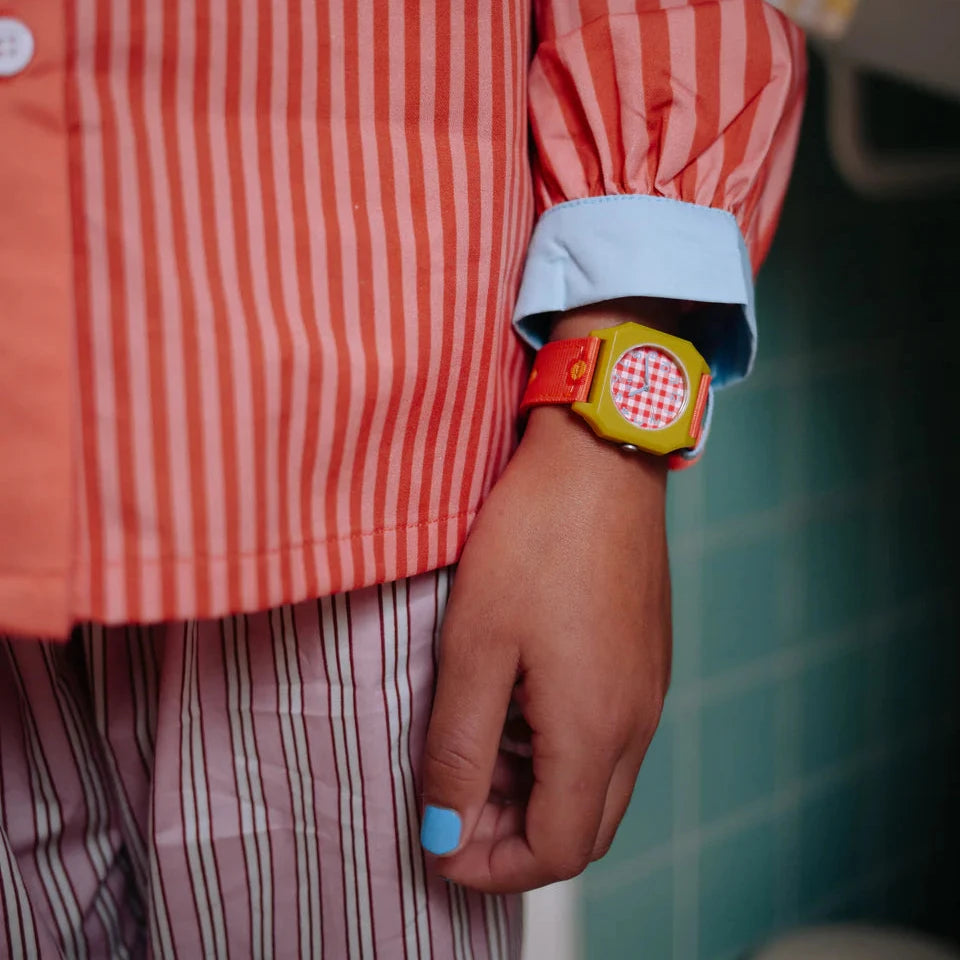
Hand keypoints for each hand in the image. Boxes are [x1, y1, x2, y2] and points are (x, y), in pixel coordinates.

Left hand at [419, 303, 673, 892]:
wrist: (600, 459)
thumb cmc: (535, 541)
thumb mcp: (476, 646)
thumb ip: (460, 749)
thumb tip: (445, 832)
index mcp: (596, 730)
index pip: (554, 852)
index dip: (491, 866)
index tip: (435, 844)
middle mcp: (636, 723)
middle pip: (582, 829)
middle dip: (514, 839)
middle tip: (453, 807)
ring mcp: (648, 690)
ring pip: (597, 786)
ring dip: (535, 795)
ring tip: (474, 754)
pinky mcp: (646, 659)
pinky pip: (609, 738)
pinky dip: (559, 752)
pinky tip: (517, 707)